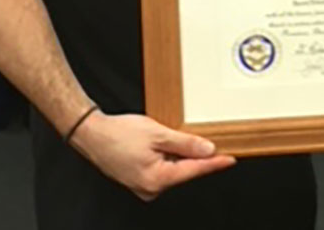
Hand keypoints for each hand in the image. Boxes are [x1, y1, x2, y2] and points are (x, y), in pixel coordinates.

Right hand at [71, 110, 235, 199]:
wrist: (92, 135)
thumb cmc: (119, 134)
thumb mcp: (158, 134)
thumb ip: (185, 144)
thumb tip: (208, 150)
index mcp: (157, 179)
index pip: (194, 170)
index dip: (214, 164)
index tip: (231, 159)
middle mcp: (151, 188)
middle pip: (184, 171)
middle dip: (196, 157)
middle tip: (209, 140)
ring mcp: (144, 186)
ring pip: (173, 170)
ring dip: (180, 155)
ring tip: (174, 137)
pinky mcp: (139, 180)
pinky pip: (162, 169)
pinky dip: (168, 157)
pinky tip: (165, 144)